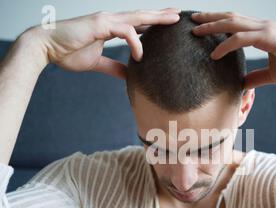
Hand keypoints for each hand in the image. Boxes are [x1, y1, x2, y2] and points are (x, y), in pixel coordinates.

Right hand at [26, 8, 180, 78]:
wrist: (46, 48)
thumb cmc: (68, 52)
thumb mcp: (97, 63)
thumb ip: (114, 67)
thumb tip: (129, 76)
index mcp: (110, 27)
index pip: (137, 23)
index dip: (153, 22)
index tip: (167, 24)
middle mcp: (111, 20)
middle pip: (142, 16)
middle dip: (161, 15)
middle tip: (179, 14)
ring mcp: (106, 20)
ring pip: (137, 17)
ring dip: (157, 18)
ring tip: (174, 19)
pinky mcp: (100, 24)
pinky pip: (126, 31)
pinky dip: (136, 43)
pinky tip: (140, 56)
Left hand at [191, 11, 275, 89]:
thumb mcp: (272, 75)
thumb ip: (257, 77)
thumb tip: (243, 83)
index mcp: (264, 32)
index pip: (236, 23)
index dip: (218, 22)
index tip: (202, 26)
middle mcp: (264, 27)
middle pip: (230, 17)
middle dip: (210, 18)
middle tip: (192, 21)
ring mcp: (267, 30)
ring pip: (233, 23)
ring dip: (212, 26)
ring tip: (195, 31)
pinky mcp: (270, 38)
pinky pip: (242, 38)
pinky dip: (226, 45)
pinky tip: (214, 54)